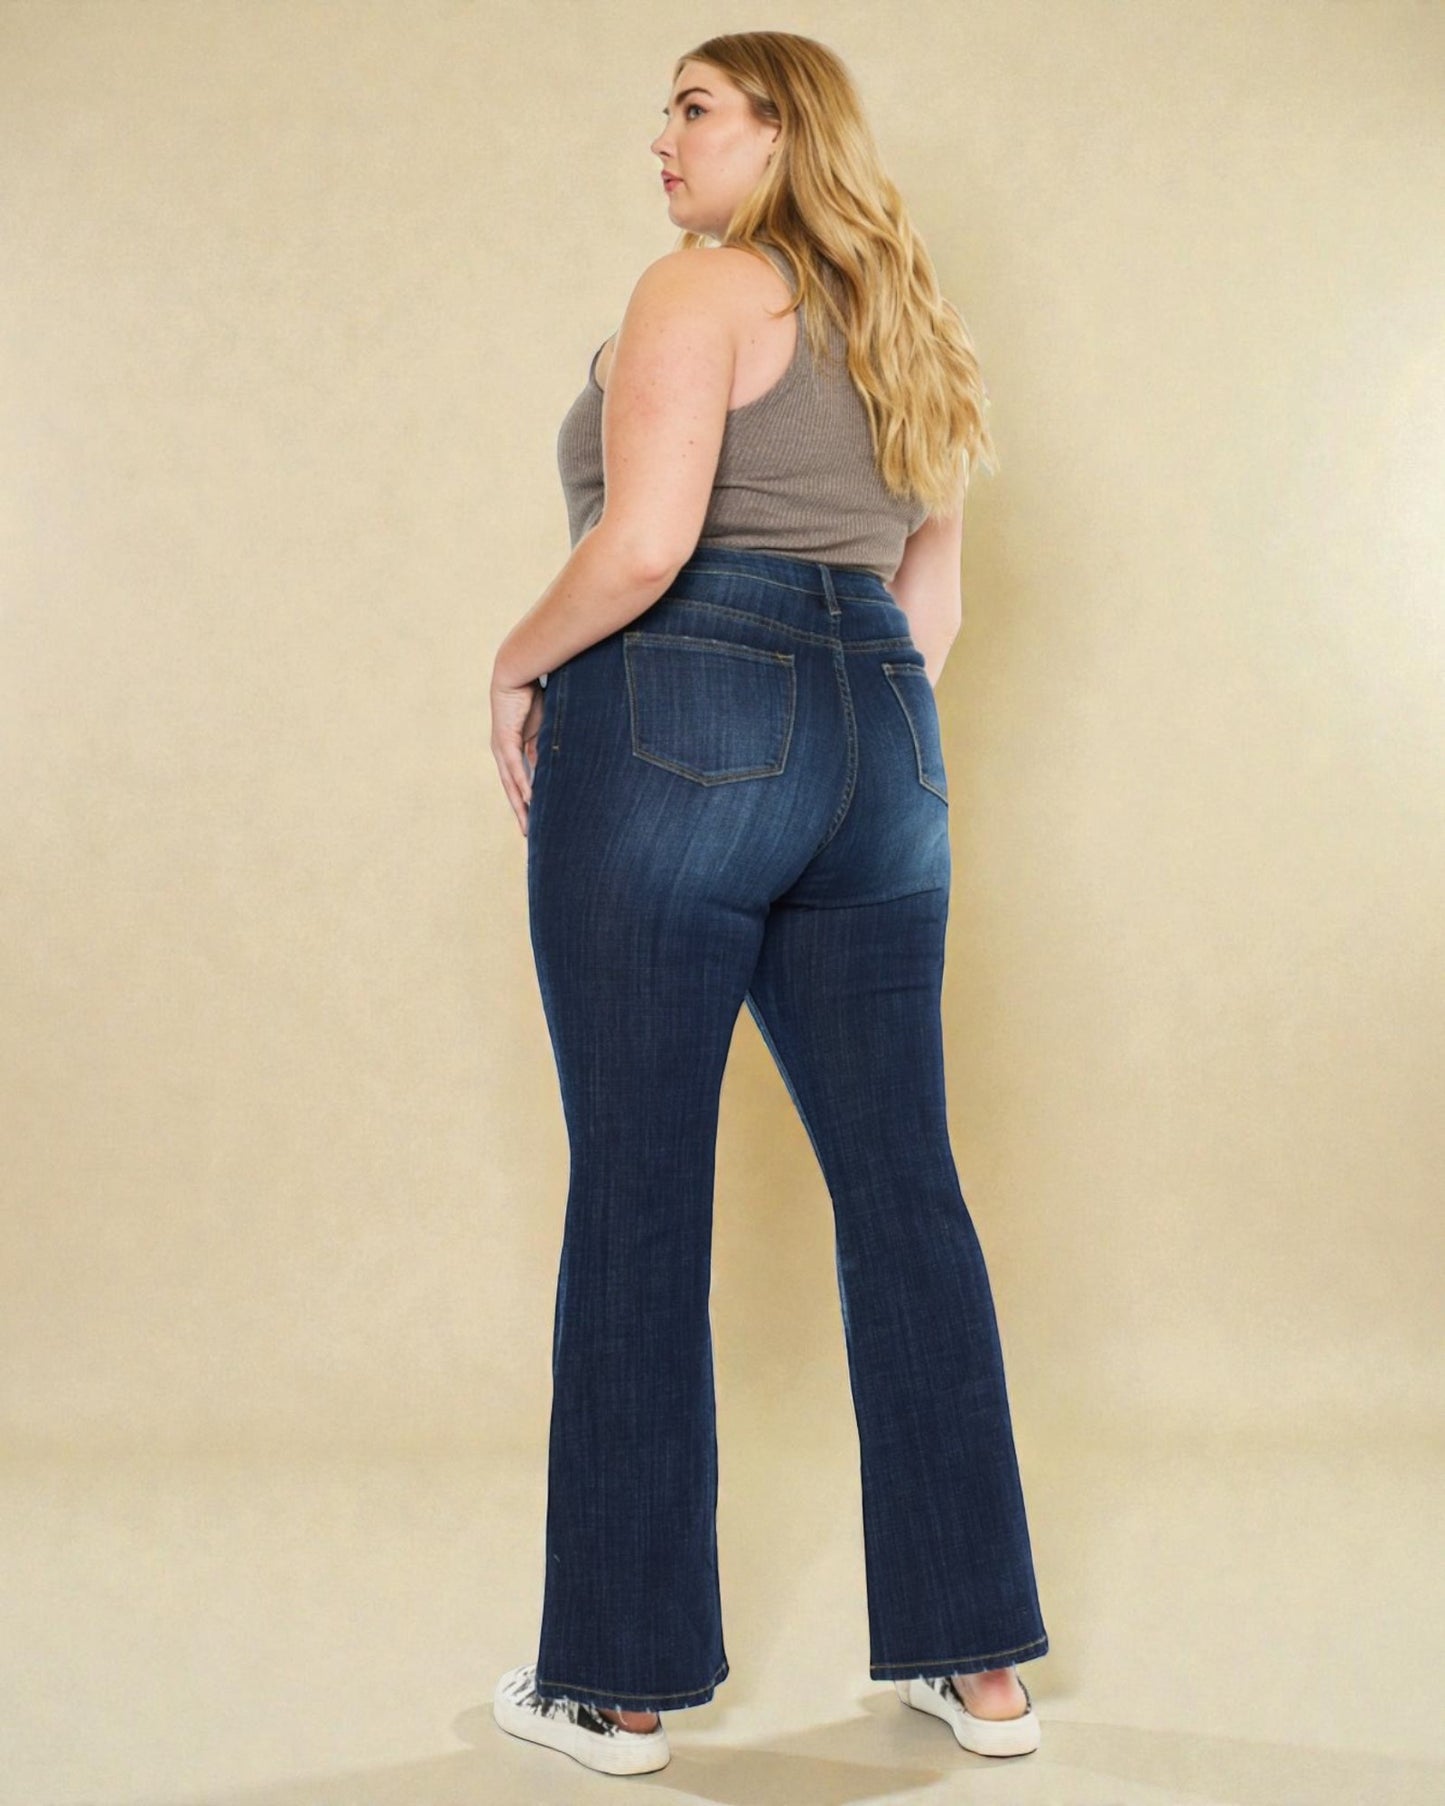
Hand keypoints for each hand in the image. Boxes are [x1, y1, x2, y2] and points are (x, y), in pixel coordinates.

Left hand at [491, 670, 543, 836]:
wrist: (517, 670)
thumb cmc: (533, 692)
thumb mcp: (546, 724)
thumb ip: (549, 744)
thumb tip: (562, 760)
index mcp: (514, 748)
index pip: (521, 781)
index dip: (528, 800)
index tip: (537, 818)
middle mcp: (504, 752)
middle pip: (513, 789)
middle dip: (522, 812)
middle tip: (530, 834)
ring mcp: (502, 747)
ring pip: (511, 784)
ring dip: (520, 806)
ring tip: (529, 826)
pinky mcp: (505, 740)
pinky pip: (515, 767)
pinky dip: (522, 785)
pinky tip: (530, 801)